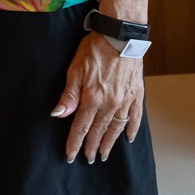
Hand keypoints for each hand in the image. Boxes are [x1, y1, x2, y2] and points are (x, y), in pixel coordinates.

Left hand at [51, 32, 145, 163]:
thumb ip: (69, 95)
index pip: (81, 127)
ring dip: (109, 142)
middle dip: (91, 146)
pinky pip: (135, 116)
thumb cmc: (94, 50)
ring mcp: (125, 100)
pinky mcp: (136, 93)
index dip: (75, 143)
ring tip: (104, 154)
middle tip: (88, 159)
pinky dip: (132, 129)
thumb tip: (58, 115)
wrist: (120, 36)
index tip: (70, 156)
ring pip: (116, 127)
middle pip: (98, 131)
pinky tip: (128, 138)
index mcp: (92, 99)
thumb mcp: (75, 70)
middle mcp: (110, 104)